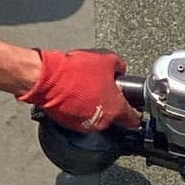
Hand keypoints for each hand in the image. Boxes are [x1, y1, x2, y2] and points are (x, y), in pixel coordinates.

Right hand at [17, 47, 139, 131]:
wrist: (48, 78)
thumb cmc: (77, 71)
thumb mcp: (106, 60)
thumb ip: (119, 65)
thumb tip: (120, 68)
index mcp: (115, 108)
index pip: (133, 120)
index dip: (136, 115)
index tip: (136, 114)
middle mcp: (102, 120)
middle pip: (112, 117)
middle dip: (110, 105)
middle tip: (103, 90)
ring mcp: (84, 124)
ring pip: (96, 117)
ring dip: (93, 107)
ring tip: (85, 89)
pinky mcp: (68, 123)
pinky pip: (79, 116)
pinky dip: (79, 108)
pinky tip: (74, 94)